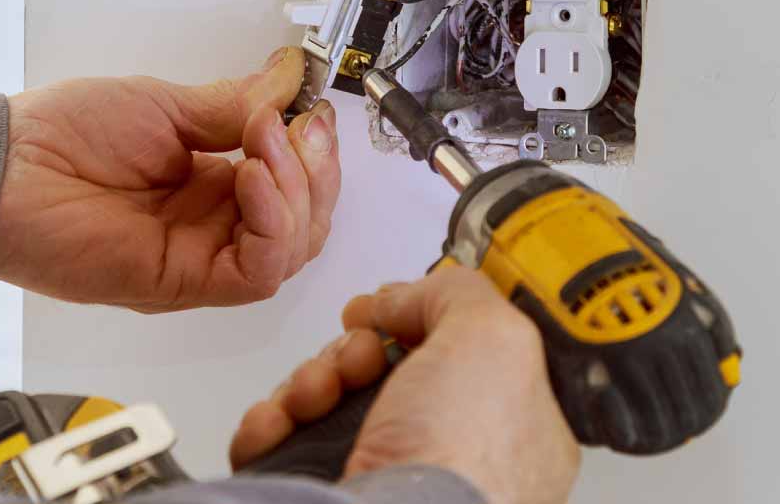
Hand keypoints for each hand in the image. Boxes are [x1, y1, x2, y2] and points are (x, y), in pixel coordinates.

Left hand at [0, 47, 339, 310]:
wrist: (4, 169)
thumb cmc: (62, 136)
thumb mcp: (163, 105)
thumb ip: (232, 105)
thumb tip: (288, 82)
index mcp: (211, 184)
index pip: (294, 185)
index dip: (313, 153)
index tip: (310, 110)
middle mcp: (213, 226)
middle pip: (305, 223)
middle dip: (316, 172)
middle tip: (297, 126)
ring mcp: (200, 257)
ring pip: (291, 250)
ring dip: (297, 193)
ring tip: (264, 143)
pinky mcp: (183, 282)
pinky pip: (256, 273)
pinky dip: (272, 225)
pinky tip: (253, 179)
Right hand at [230, 267, 580, 503]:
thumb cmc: (461, 462)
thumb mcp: (494, 339)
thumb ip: (458, 294)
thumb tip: (406, 294)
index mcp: (508, 423)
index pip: (458, 351)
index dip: (417, 320)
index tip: (390, 306)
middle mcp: (446, 453)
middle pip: (382, 368)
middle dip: (351, 348)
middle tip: (355, 356)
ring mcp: (383, 477)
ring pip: (328, 400)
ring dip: (308, 380)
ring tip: (312, 395)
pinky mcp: (324, 493)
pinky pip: (283, 440)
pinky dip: (270, 422)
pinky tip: (277, 421)